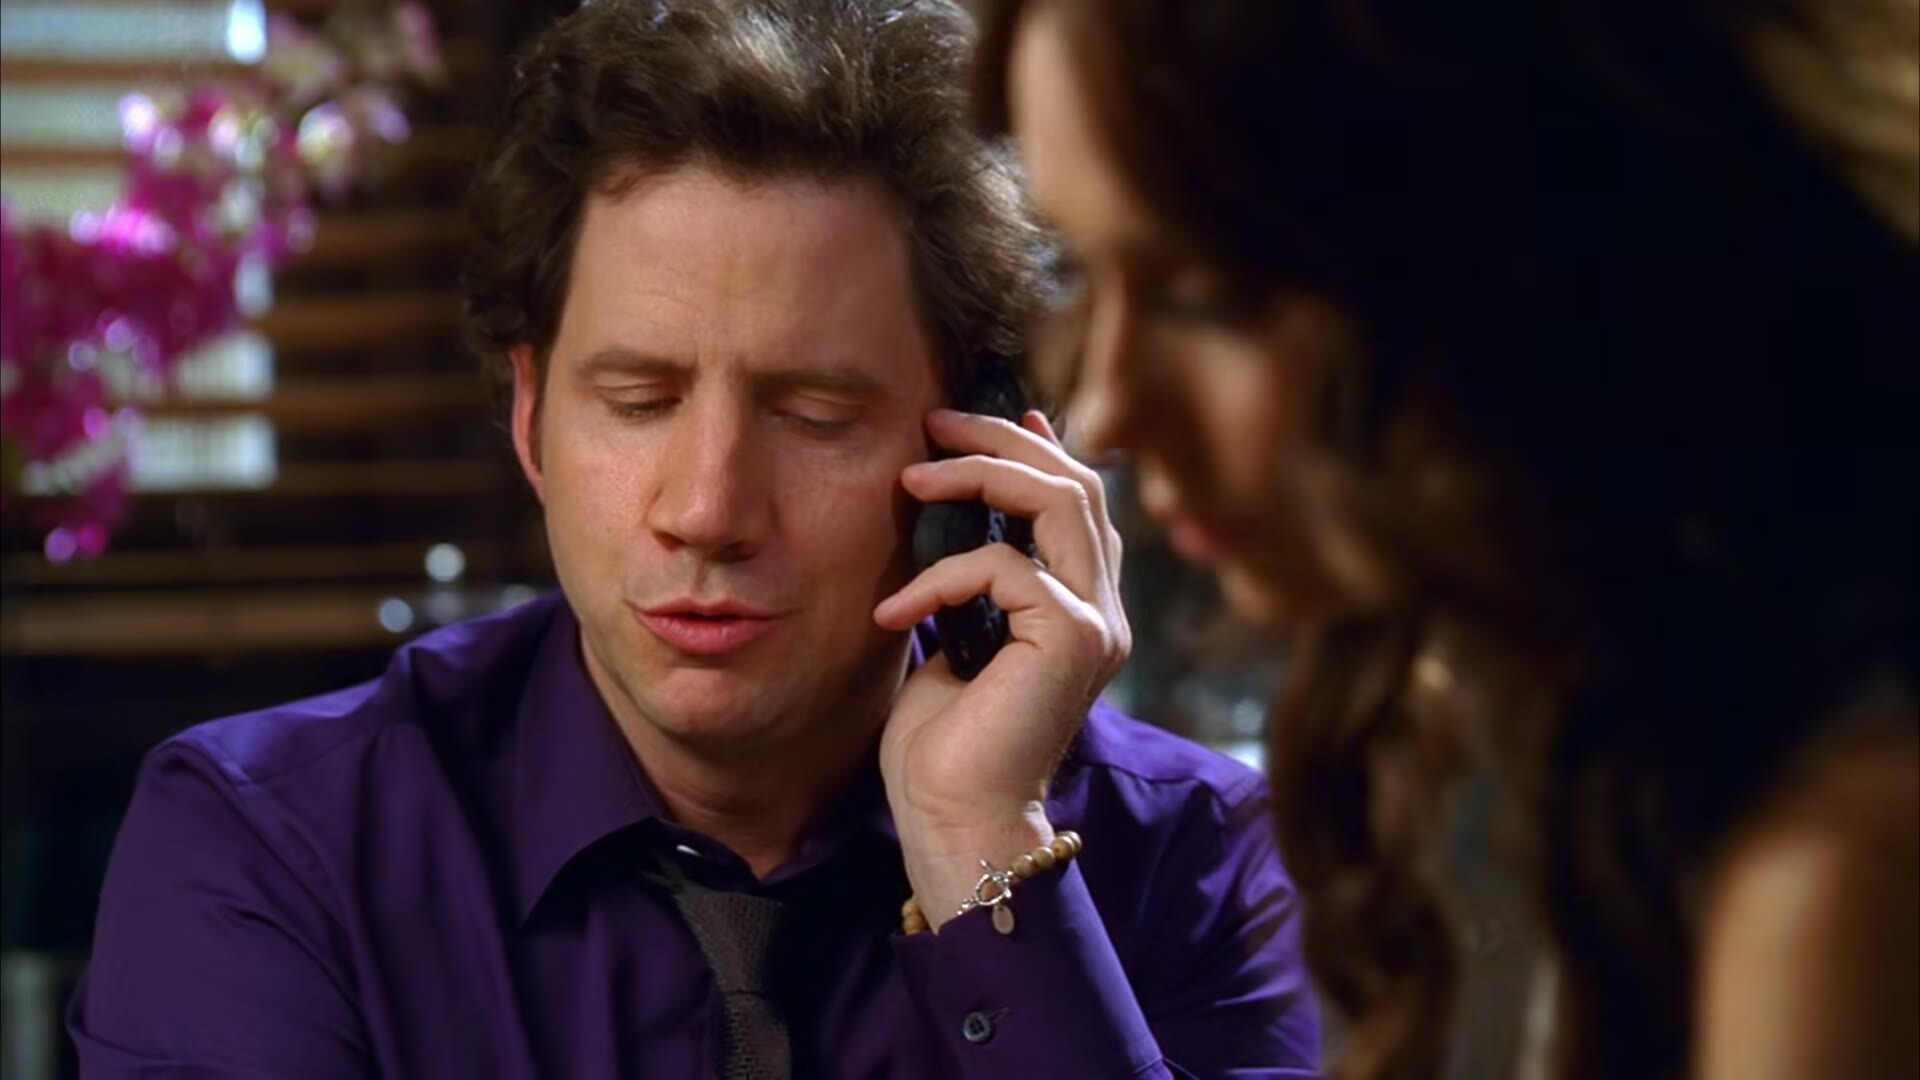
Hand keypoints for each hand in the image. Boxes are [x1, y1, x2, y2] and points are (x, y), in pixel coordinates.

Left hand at [874, 408, 1129, 926]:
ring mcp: (1096, 625)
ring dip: (979, 474)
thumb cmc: (942, 748)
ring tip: (911, 478)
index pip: (1078, 504)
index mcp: (1081, 612)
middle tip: (932, 424)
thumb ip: (968, 581)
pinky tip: (893, 613)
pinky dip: (939, 576)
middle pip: (1076, 484)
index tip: (980, 416)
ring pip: (1058, 501)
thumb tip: (946, 511)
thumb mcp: (952, 639)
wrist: (954, 822)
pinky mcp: (1071, 640)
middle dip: (1002, 440)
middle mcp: (1103, 613)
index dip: (1038, 447)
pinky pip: (1005, 566)